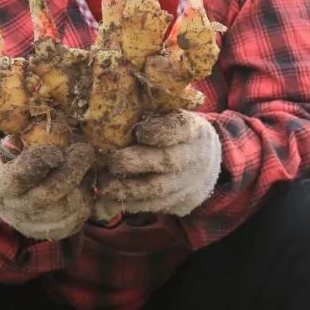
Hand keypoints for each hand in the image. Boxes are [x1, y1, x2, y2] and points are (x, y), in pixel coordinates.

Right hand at [0, 142, 95, 240]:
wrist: (12, 200)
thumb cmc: (15, 163)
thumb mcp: (13, 145)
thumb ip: (29, 134)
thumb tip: (54, 119)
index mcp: (1, 186)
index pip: (21, 175)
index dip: (42, 160)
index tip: (57, 149)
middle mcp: (16, 211)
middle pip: (50, 193)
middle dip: (72, 168)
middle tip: (85, 149)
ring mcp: (37, 226)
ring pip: (70, 206)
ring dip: (83, 182)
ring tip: (84, 165)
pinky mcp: (57, 232)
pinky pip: (81, 216)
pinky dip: (88, 197)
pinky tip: (83, 182)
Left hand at [93, 111, 220, 220]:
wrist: (206, 163)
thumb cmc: (177, 133)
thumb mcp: (173, 116)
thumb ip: (149, 111)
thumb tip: (116, 103)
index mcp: (194, 130)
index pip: (181, 128)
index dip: (161, 131)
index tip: (140, 132)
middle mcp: (195, 157)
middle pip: (167, 161)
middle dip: (137, 162)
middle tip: (112, 162)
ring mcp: (189, 183)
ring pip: (158, 189)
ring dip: (127, 189)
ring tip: (103, 185)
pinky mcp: (181, 203)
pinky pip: (154, 206)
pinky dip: (129, 204)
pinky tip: (108, 201)